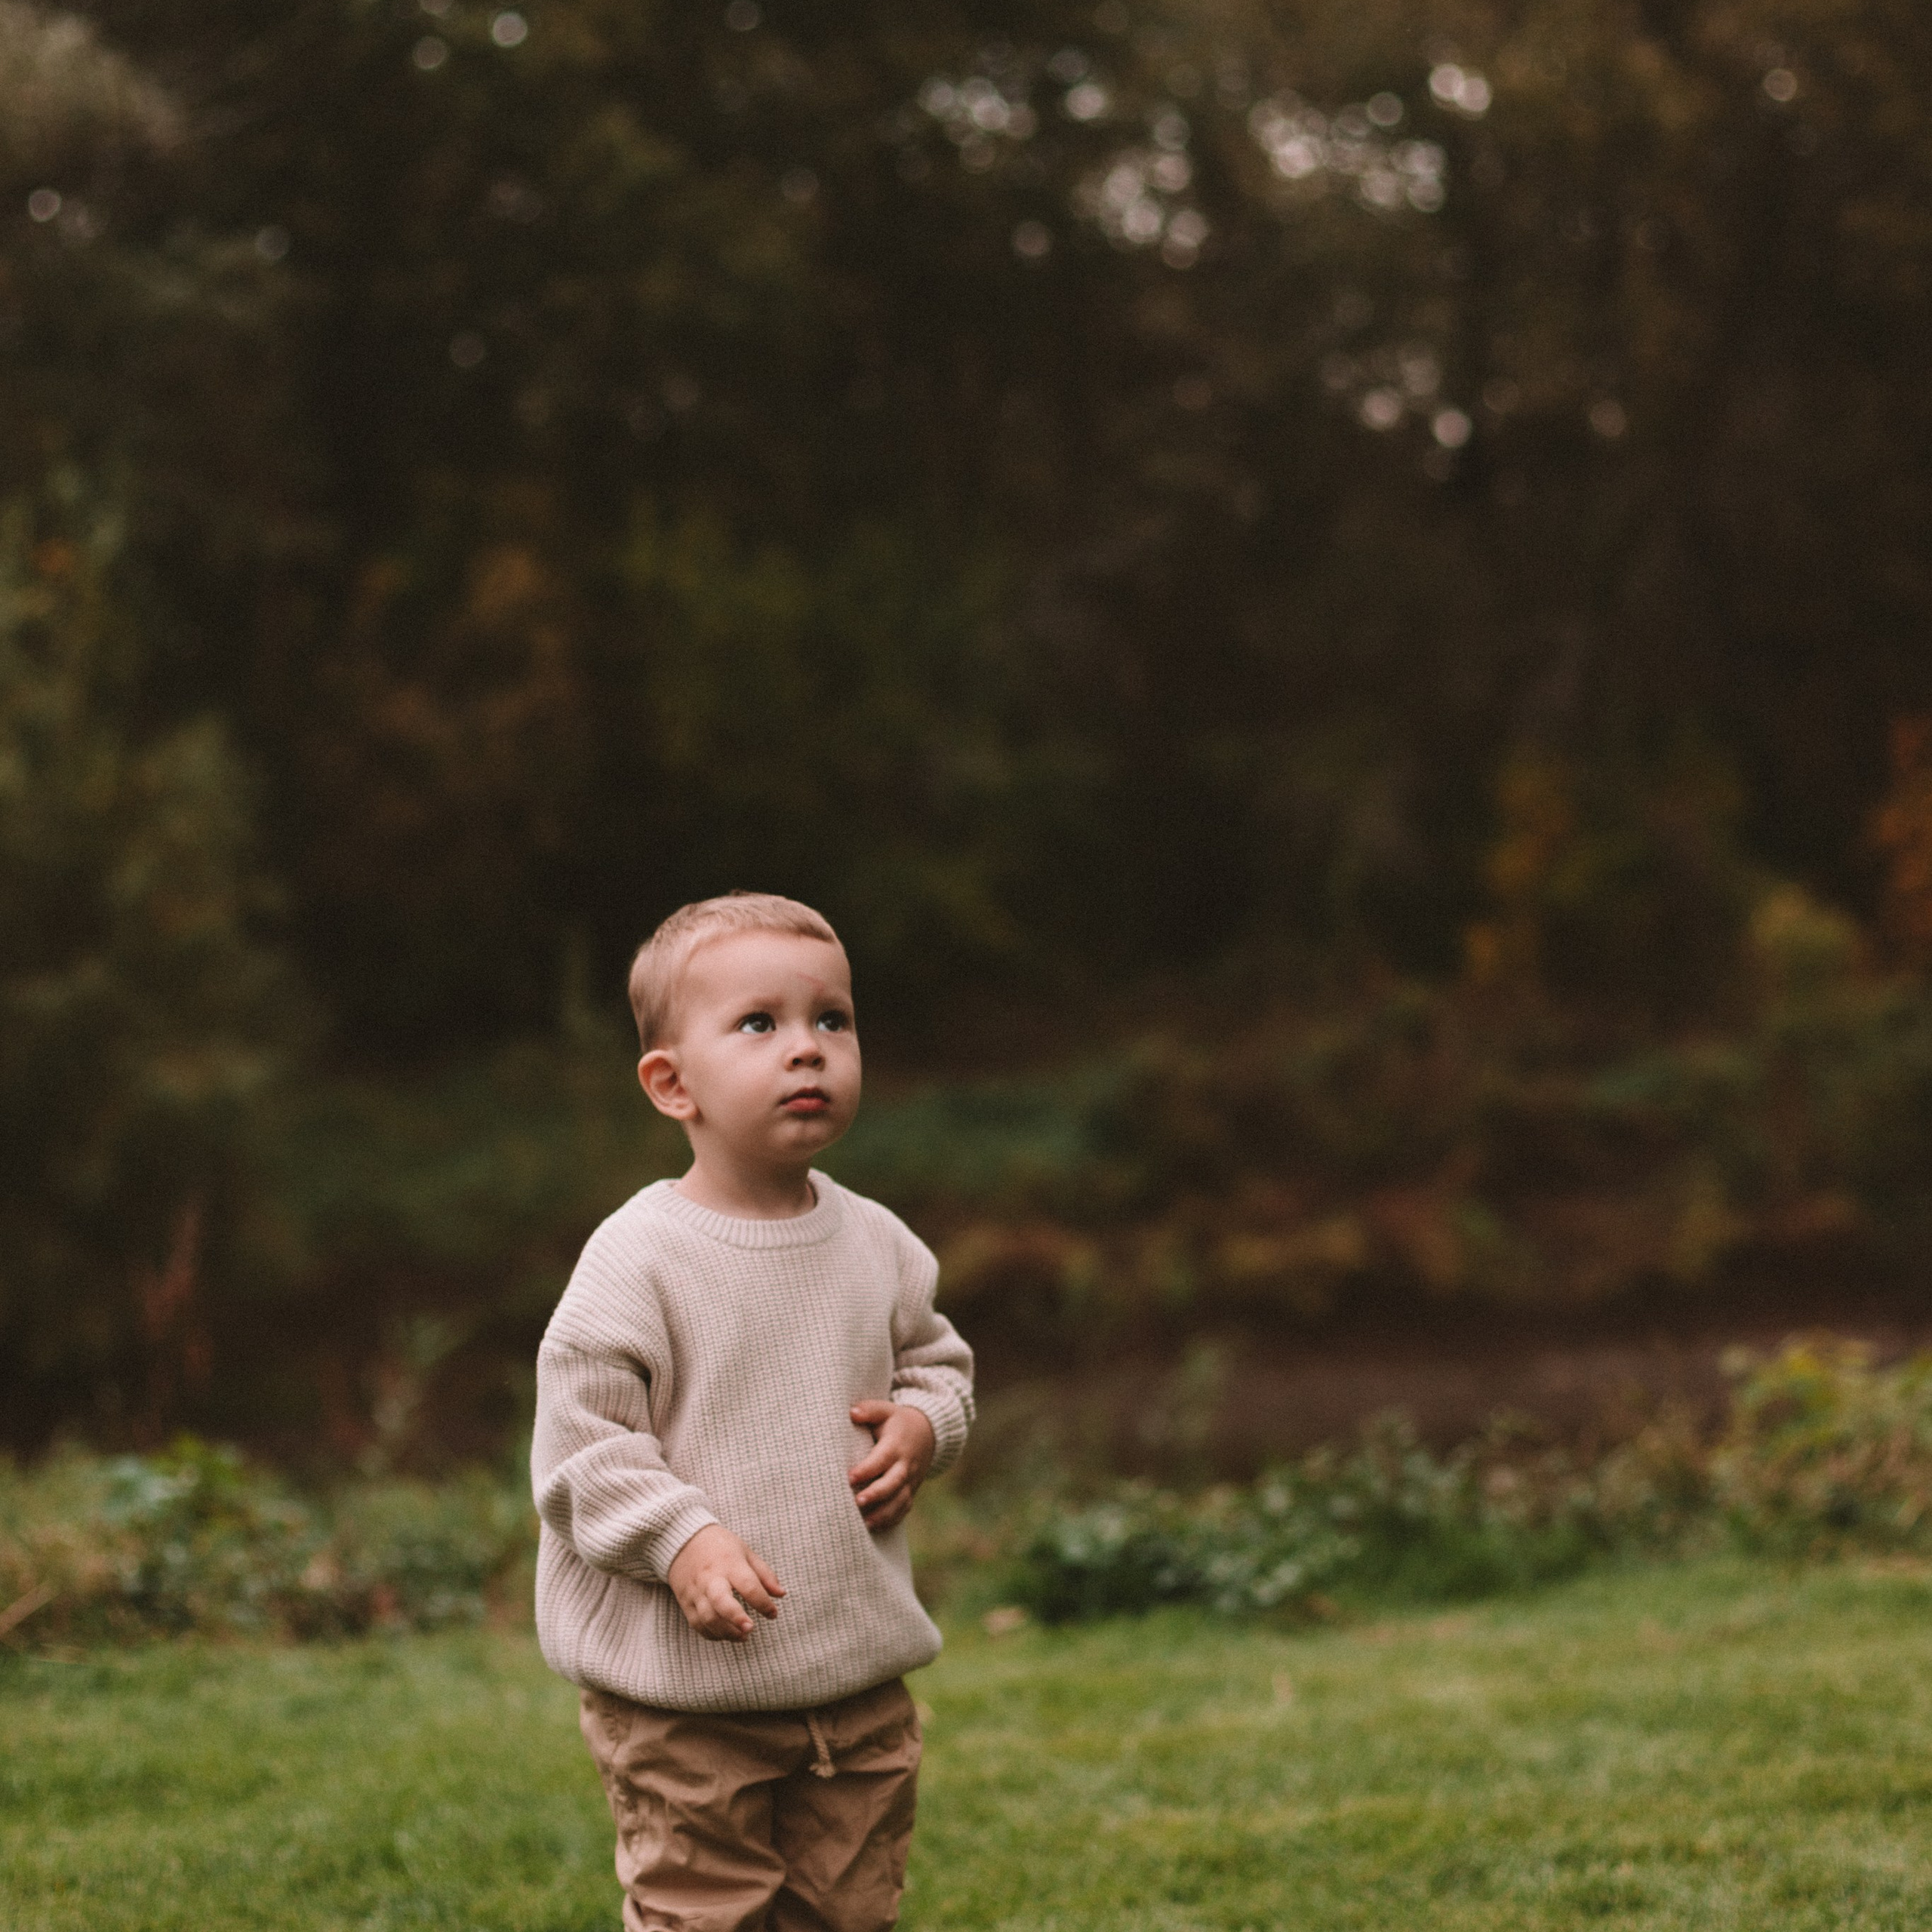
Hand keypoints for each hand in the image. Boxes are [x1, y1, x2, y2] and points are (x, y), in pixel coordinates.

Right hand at [665, 1523, 784, 1640]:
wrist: (684, 1540)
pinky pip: (697, 1624)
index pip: (748, 1585)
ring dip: (726, 1632)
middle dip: (736, 1618)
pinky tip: (726, 1635)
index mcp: (729, 1563)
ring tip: (743, 1636)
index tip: (773, 1614)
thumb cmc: (720, 1546)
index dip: (763, 1602)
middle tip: (751, 1628)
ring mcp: (696, 1591)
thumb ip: (764, 1574)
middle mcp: (711, 1578)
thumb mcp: (745, 1552)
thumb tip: (782, 1594)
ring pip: (708, 1617)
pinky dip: (712, 1634)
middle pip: (721, 1601)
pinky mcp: (685, 1602)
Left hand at [848, 1400, 935, 1531]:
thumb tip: (852, 1413)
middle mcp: (905, 1466)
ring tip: (865, 1523)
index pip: (882, 1459)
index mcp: (896, 1445)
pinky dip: (891, 1519)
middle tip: (857, 1502)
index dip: (867, 1469)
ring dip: (883, 1513)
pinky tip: (873, 1527)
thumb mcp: (886, 1410)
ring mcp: (910, 1481)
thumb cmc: (897, 1422)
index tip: (850, 1477)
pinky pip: (904, 1509)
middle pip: (893, 1483)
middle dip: (876, 1494)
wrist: (927, 1434)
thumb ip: (869, 1410)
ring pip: (900, 1501)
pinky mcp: (910, 1491)